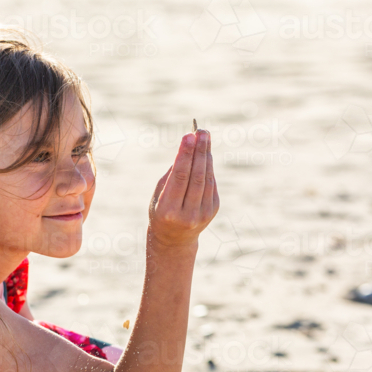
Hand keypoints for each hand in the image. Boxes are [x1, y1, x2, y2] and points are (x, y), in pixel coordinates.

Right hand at [148, 128, 218, 249]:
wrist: (174, 240)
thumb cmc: (161, 212)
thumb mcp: (158, 196)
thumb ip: (172, 175)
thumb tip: (189, 148)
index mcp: (168, 210)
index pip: (180, 177)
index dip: (185, 155)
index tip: (189, 135)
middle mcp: (188, 213)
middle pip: (196, 176)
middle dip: (199, 151)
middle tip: (201, 131)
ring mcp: (203, 213)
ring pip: (207, 178)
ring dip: (206, 155)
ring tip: (205, 137)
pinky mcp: (213, 210)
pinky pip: (211, 183)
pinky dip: (209, 166)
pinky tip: (205, 153)